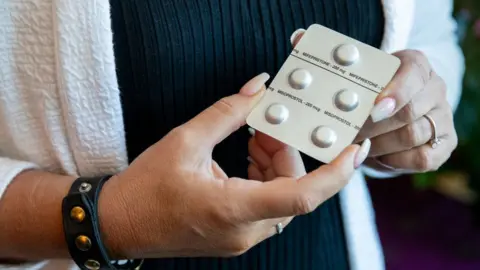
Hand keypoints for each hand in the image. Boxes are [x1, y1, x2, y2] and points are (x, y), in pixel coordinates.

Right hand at [98, 73, 366, 259]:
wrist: (119, 224)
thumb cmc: (145, 188)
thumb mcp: (184, 141)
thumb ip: (227, 112)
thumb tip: (257, 89)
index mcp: (232, 209)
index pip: (303, 196)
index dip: (335, 173)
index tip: (354, 149)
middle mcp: (244, 231)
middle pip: (294, 189)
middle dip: (288, 153)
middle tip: (266, 126)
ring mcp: (242, 238)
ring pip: (283, 197)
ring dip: (275, 165)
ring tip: (251, 139)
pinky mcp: (236, 236)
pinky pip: (268, 206)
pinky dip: (265, 179)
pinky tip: (246, 159)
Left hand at [355, 50, 457, 172]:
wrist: (392, 111)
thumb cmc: (373, 93)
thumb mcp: (366, 82)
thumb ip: (357, 88)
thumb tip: (340, 105)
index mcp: (417, 66)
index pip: (411, 74)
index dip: (394, 92)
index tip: (374, 107)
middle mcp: (435, 89)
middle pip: (408, 111)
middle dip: (374, 125)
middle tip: (351, 133)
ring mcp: (444, 117)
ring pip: (412, 135)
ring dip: (380, 144)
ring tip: (358, 145)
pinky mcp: (445, 144)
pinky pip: (422, 158)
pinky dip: (395, 160)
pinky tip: (377, 156)